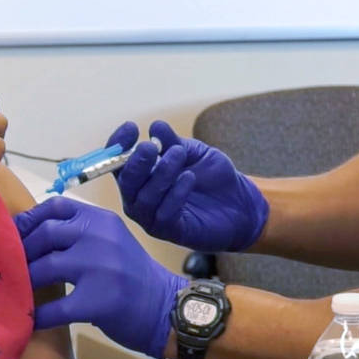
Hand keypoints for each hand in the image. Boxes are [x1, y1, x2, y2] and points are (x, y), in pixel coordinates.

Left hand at [14, 198, 187, 358]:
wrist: (165, 307)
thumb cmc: (132, 275)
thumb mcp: (111, 240)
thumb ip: (79, 232)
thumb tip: (30, 235)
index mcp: (101, 220)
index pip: (54, 207)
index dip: (28, 220)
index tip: (13, 235)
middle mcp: (100, 237)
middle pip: (44, 235)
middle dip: (21, 252)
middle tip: (10, 267)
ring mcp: (99, 268)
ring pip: (44, 267)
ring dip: (25, 281)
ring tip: (16, 290)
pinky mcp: (98, 301)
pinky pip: (55, 308)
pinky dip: (37, 315)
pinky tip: (29, 320)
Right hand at [107, 120, 268, 251]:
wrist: (241, 203)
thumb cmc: (211, 178)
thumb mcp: (193, 153)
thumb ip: (174, 142)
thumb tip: (156, 126)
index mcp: (140, 175)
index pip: (117, 161)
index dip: (118, 144)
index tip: (132, 128)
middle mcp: (139, 197)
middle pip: (126, 182)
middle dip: (136, 163)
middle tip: (149, 147)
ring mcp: (152, 217)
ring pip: (144, 199)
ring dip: (160, 175)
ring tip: (178, 156)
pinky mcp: (170, 232)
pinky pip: (163, 215)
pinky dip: (175, 194)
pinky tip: (188, 178)